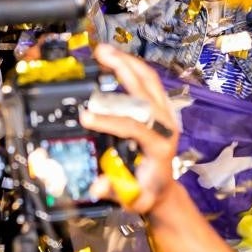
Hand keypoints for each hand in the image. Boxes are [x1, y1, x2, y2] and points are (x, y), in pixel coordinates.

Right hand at [78, 44, 180, 213]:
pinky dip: (133, 68)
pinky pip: (149, 83)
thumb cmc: (146, 193)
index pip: (134, 127)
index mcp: (159, 146)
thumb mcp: (132, 199)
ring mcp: (166, 115)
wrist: (162, 190)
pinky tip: (116, 60)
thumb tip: (99, 186)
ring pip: (149, 80)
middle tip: (100, 56)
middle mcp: (166, 126)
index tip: (85, 116)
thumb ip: (116, 192)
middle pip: (146, 91)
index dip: (110, 120)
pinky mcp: (162, 109)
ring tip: (104, 51)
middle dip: (122, 70)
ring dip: (127, 62)